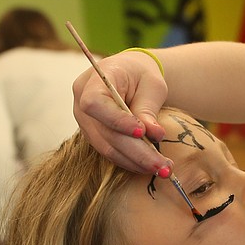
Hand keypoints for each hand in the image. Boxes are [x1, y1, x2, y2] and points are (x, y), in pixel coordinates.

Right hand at [72, 51, 170, 173]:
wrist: (130, 75)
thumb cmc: (141, 74)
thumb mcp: (151, 84)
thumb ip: (148, 108)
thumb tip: (154, 134)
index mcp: (93, 81)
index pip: (95, 103)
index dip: (116, 120)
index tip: (141, 132)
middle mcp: (81, 103)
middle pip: (105, 133)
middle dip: (137, 152)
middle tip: (163, 165)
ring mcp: (85, 122)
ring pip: (107, 148)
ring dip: (136, 162)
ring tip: (163, 169)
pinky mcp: (94, 136)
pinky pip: (110, 152)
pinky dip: (131, 161)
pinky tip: (151, 166)